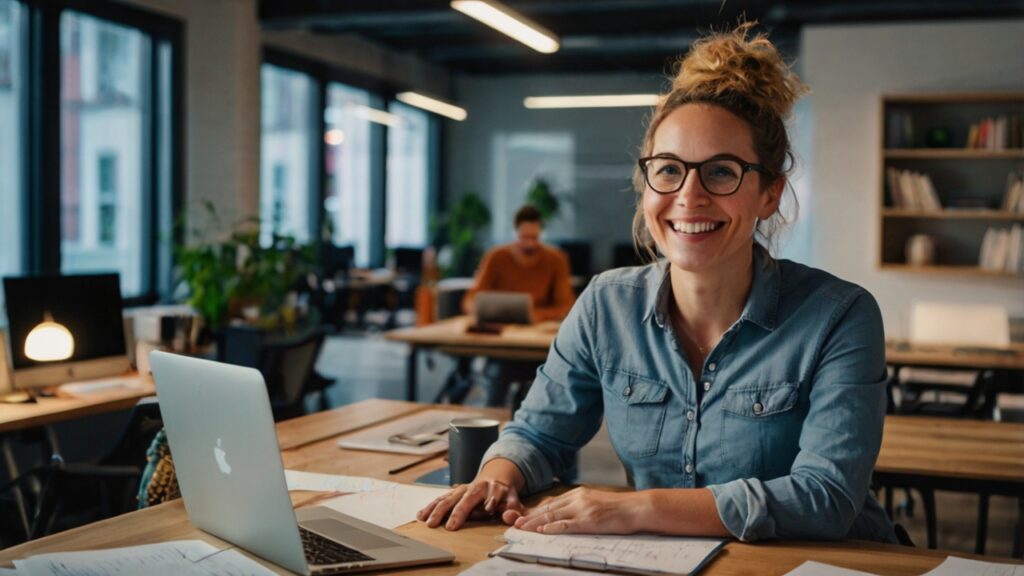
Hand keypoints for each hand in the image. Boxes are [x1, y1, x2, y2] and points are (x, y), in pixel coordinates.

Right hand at [417, 459, 524, 530]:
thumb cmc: (505, 494)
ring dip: (437, 510)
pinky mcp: (453, 492)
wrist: (496, 476)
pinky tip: (421, 515)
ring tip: (428, 522)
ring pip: (448, 498)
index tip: (485, 512)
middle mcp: (475, 486)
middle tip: (446, 527)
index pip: (491, 496)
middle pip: (465, 498)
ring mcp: (462, 488)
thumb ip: (514, 510)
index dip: (489, 503)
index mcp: (493, 488)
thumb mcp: (514, 500)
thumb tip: (509, 517)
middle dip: (455, 512)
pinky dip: (430, 506)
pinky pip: (440, 499)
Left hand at [510, 487, 638, 534]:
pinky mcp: (589, 520)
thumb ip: (578, 506)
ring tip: (521, 527)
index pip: (551, 503)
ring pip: (553, 516)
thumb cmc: (618, 509)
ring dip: (535, 523)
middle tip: (513, 522)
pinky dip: (553, 528)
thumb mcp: (594, 503)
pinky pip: (567, 524)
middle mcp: (577, 498)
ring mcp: (583, 509)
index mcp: (578, 494)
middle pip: (548, 509)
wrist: (637, 508)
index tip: (521, 516)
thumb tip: (562, 515)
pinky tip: (543, 531)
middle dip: (529, 516)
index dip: (534, 511)